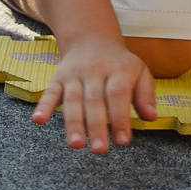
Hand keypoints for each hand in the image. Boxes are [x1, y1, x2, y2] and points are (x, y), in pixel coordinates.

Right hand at [31, 34, 158, 153]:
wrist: (92, 39)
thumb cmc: (120, 65)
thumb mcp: (140, 72)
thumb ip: (146, 94)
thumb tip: (151, 116)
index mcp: (118, 69)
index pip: (118, 94)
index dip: (120, 118)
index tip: (123, 141)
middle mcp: (95, 70)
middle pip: (94, 100)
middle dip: (96, 126)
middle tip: (99, 150)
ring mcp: (74, 74)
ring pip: (72, 99)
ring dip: (73, 123)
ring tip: (75, 144)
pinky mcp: (57, 78)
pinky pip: (49, 92)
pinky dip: (44, 106)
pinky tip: (39, 120)